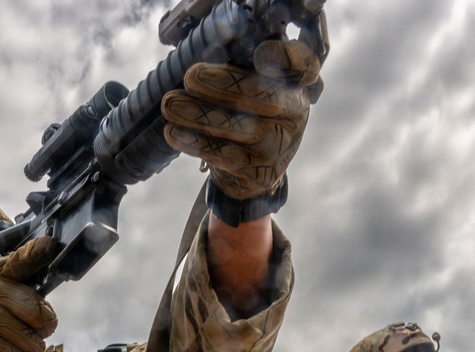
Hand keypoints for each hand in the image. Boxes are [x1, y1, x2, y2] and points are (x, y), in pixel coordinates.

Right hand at [0, 237, 58, 351]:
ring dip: (35, 348)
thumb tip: (50, 294)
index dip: (34, 254)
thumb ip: (24, 289)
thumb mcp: (0, 295)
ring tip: (29, 347)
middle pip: (36, 310)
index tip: (49, 244)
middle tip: (42, 330)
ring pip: (29, 338)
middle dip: (46, 326)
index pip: (19, 263)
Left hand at [161, 38, 321, 201]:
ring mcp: (280, 147)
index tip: (261, 54)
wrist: (252, 172)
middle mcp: (295, 115)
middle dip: (224, 85)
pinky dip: (195, 142)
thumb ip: (240, 68)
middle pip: (263, 96)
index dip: (286, 59)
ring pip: (240, 127)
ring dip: (199, 114)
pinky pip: (224, 154)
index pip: (303, 66)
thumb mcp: (253, 88)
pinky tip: (173, 131)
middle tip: (190, 76)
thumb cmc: (248, 116)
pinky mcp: (261, 173)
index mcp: (295, 86)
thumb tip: (204, 56)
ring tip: (170, 104)